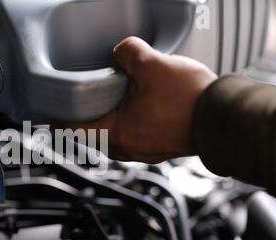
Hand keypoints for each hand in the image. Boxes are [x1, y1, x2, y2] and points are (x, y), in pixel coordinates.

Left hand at [58, 37, 216, 163]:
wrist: (224, 118)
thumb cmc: (189, 100)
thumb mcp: (152, 65)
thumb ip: (128, 53)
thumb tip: (121, 52)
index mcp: (116, 134)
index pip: (74, 132)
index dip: (59, 120)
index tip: (51, 113)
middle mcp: (126, 149)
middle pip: (92, 136)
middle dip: (84, 119)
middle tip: (79, 102)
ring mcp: (143, 152)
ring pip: (113, 138)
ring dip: (107, 121)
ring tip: (107, 103)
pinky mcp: (158, 149)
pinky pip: (132, 138)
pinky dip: (126, 125)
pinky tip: (134, 108)